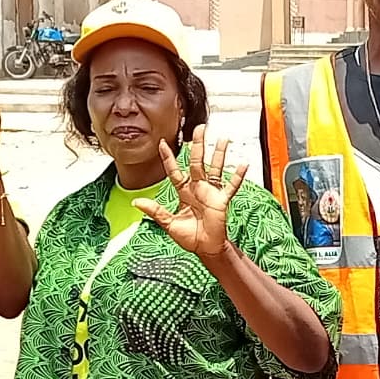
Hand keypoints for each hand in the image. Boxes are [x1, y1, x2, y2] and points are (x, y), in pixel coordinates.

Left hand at [131, 131, 241, 257]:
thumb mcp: (169, 224)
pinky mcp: (222, 200)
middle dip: (198, 145)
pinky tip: (242, 164)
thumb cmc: (189, 237)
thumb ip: (155, 211)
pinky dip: (237, 176)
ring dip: (219, 154)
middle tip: (200, 129)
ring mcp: (211, 192)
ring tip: (223, 139)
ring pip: (215, 168)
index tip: (162, 143)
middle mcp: (197, 188)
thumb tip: (137, 202)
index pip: (174, 170)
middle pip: (197, 162)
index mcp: (183, 192)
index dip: (168, 157)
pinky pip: (231, 186)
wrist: (206, 249)